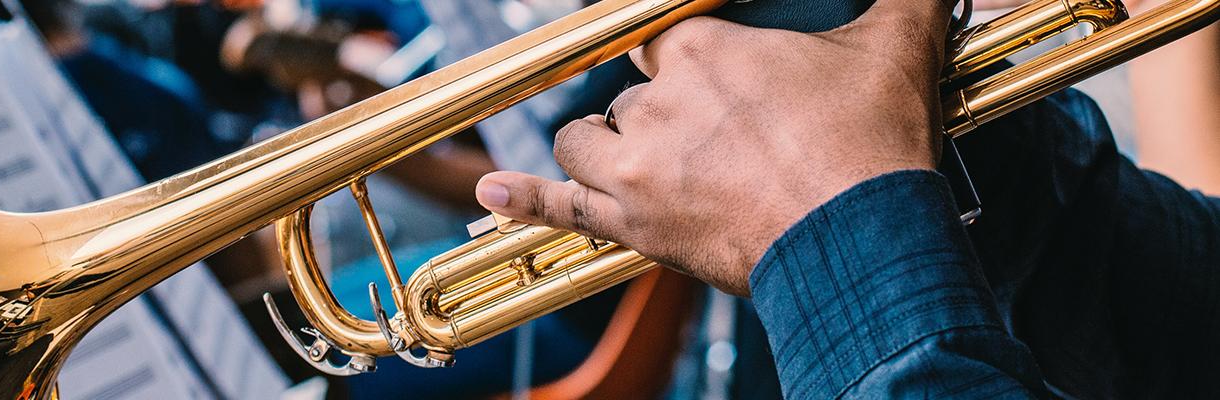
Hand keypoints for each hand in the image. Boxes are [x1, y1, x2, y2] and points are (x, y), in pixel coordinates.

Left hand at [474, 0, 950, 295]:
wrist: (861, 236)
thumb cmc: (873, 144)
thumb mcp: (896, 45)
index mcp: (705, 51)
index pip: (660, 38)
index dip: (680, 56)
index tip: (696, 73)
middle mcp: (657, 101)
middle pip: (630, 93)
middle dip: (661, 111)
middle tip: (708, 136)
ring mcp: (636, 164)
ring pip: (585, 138)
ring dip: (605, 145)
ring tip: (639, 158)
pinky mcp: (631, 223)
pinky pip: (558, 205)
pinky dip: (524, 197)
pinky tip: (492, 189)